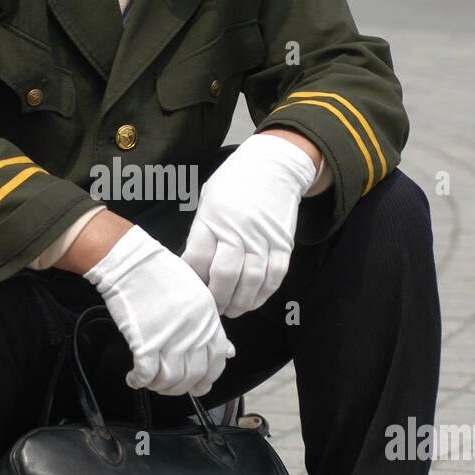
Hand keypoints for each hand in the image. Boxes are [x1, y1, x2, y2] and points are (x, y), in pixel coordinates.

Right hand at [83, 223, 234, 395]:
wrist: (131, 263)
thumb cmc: (159, 273)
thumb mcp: (195, 294)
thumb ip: (207, 323)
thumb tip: (224, 351)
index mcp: (209, 319)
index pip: (217, 360)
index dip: (207, 378)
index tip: (199, 386)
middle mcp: (194, 332)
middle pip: (193, 375)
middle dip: (181, 387)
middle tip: (169, 387)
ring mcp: (171, 339)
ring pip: (171, 380)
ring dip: (160, 386)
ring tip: (150, 382)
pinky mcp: (145, 343)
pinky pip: (147, 375)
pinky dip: (139, 381)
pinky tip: (134, 378)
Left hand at [181, 133, 317, 317]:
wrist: (275, 165)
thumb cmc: (235, 183)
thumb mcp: (208, 200)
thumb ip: (201, 233)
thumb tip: (192, 268)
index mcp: (213, 218)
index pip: (198, 259)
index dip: (193, 281)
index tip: (190, 290)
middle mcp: (238, 229)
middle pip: (225, 275)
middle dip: (216, 299)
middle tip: (211, 308)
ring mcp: (263, 237)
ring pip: (252, 281)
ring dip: (240, 302)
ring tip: (231, 309)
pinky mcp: (284, 243)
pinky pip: (275, 276)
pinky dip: (264, 294)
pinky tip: (253, 300)